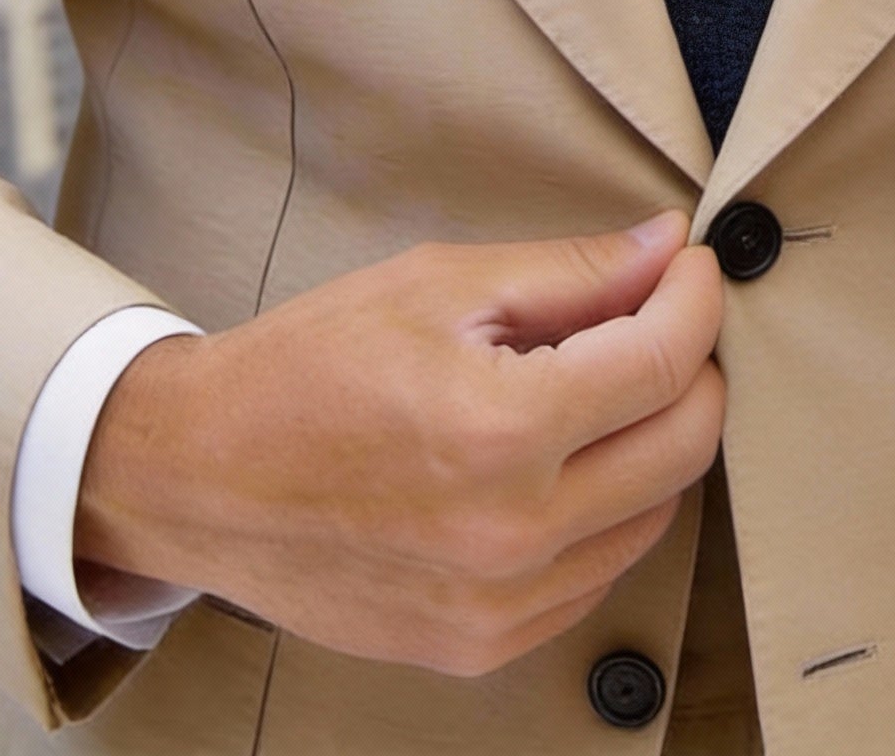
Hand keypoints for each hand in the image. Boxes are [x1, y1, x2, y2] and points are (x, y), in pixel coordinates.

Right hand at [75, 212, 723, 676]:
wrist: (199, 477)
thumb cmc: (306, 368)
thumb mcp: (438, 286)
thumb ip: (570, 272)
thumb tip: (666, 248)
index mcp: (499, 429)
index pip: (663, 360)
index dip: (695, 298)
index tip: (691, 267)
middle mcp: (511, 532)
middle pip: (684, 444)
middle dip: (693, 365)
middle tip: (661, 317)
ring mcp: (499, 605)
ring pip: (656, 514)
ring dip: (654, 439)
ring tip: (603, 386)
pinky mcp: (482, 646)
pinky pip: (598, 574)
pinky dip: (609, 510)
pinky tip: (564, 461)